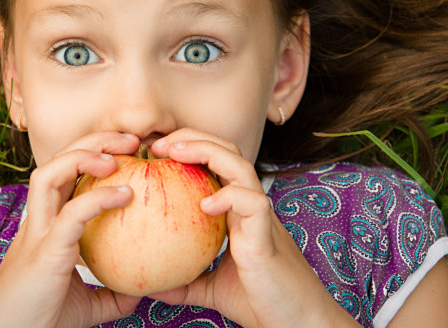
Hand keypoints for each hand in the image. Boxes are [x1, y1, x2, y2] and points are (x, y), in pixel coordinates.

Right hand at [0, 132, 141, 327]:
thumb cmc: (41, 322)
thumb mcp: (87, 306)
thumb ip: (112, 293)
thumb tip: (144, 289)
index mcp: (45, 227)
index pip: (64, 176)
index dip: (92, 155)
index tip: (130, 153)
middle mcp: (37, 222)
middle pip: (56, 162)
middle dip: (93, 141)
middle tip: (131, 141)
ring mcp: (37, 234)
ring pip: (50, 174)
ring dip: (85, 155)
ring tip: (119, 156)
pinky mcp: (44, 251)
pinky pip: (72, 213)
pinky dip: (99, 197)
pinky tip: (126, 194)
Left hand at [148, 129, 357, 327]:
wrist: (298, 324)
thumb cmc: (262, 303)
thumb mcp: (211, 290)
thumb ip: (185, 282)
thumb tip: (149, 286)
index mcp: (238, 213)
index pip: (216, 165)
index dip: (189, 150)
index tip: (155, 154)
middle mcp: (251, 208)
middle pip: (227, 152)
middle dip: (193, 139)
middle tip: (158, 145)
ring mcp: (262, 219)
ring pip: (240, 166)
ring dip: (207, 152)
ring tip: (176, 154)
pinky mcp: (268, 236)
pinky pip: (252, 202)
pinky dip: (229, 196)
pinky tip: (205, 205)